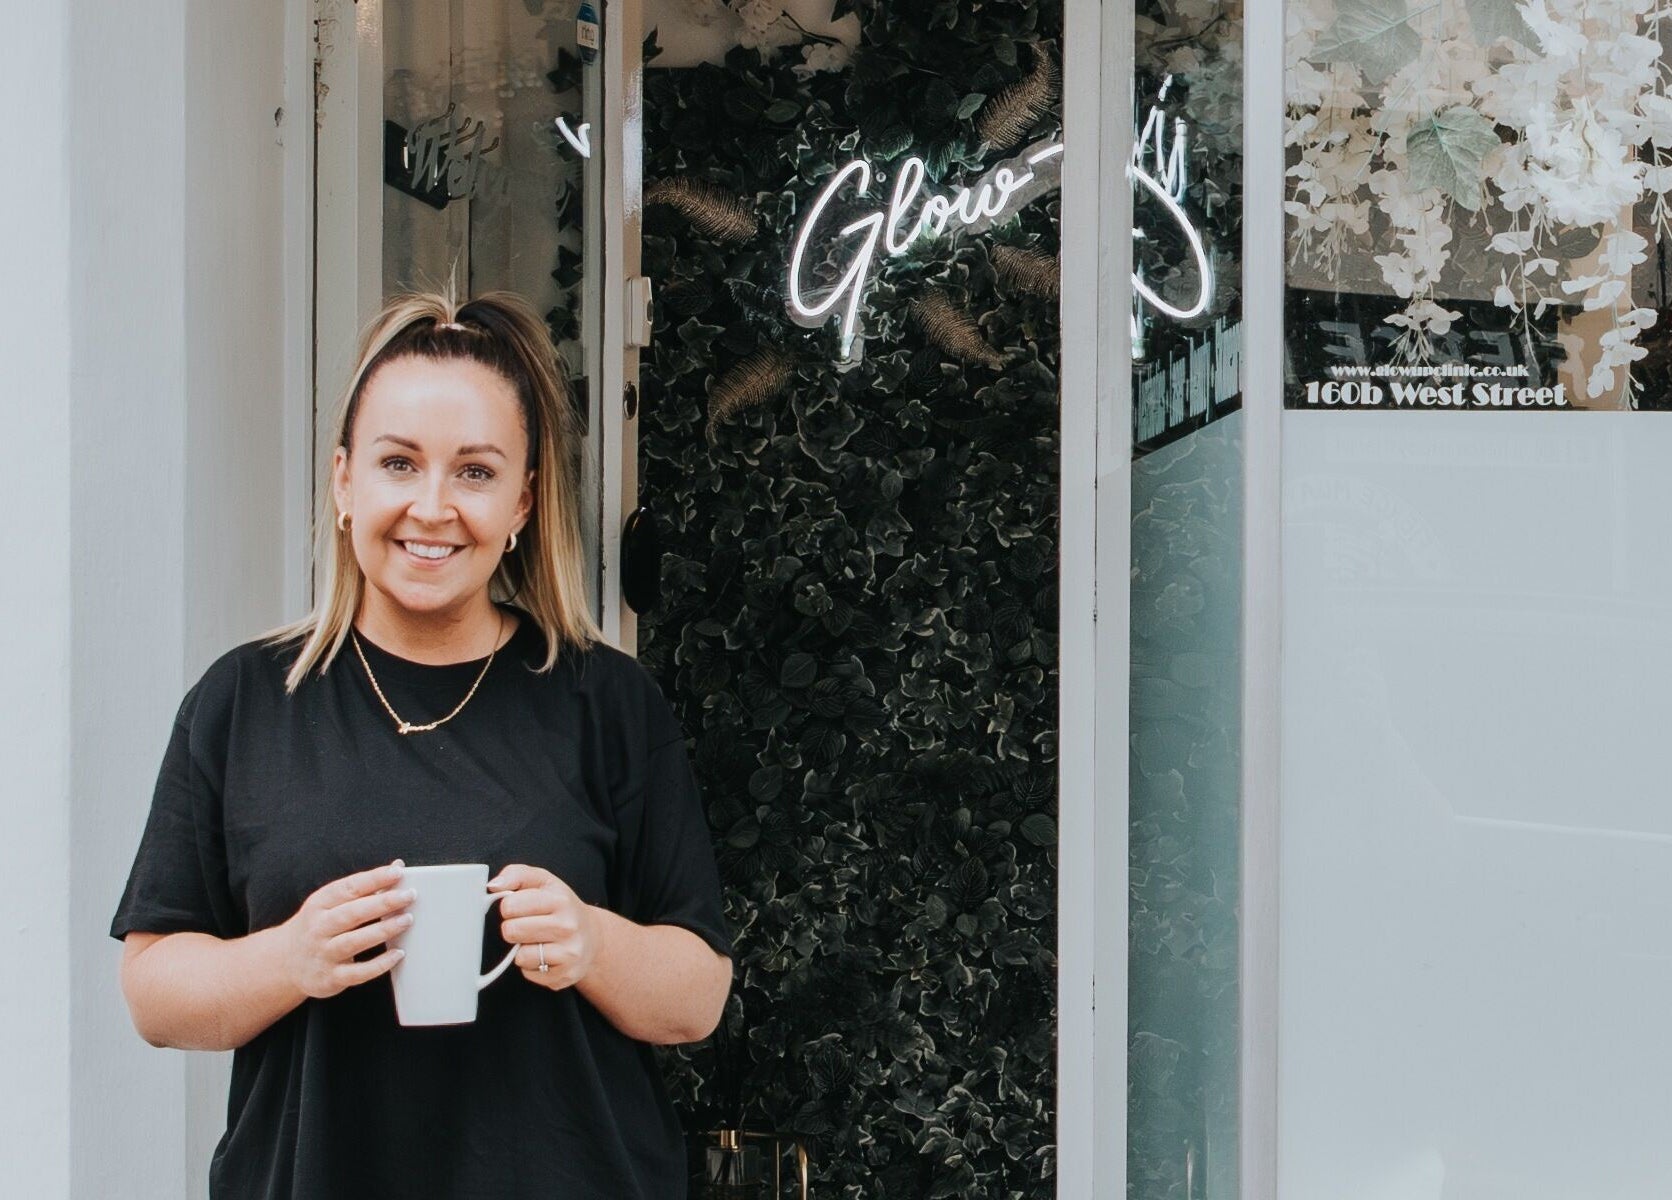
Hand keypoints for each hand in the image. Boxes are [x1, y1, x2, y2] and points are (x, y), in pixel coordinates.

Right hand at [279, 860, 412, 999]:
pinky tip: (398, 954)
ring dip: (383, 930)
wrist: (285, 962)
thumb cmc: (317, 926)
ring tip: (407, 919)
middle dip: (382, 903)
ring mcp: (323, 953)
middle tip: (408, 895)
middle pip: (352, 913)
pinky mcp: (330, 978)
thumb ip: (362, 887)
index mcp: (320, 904)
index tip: (397, 872)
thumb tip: (396, 867)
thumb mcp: (329, 903)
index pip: (348, 888)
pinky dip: (379, 964)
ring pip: (354, 941)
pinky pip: (357, 972)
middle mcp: (319, 928)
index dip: (374, 879)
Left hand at [489, 864, 597, 990]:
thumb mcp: (543, 882)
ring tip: (538, 941)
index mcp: (560, 900)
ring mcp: (568, 953)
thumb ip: (516, 875)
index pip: (510, 905)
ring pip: (520, 956)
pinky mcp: (565, 975)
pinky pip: (529, 973)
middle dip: (514, 929)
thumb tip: (493, 885)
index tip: (520, 908)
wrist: (592, 936)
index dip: (509, 907)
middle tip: (528, 925)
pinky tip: (546, 956)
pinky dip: (532, 966)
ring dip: (523, 950)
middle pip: (511, 931)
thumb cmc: (561, 907)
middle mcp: (568, 926)